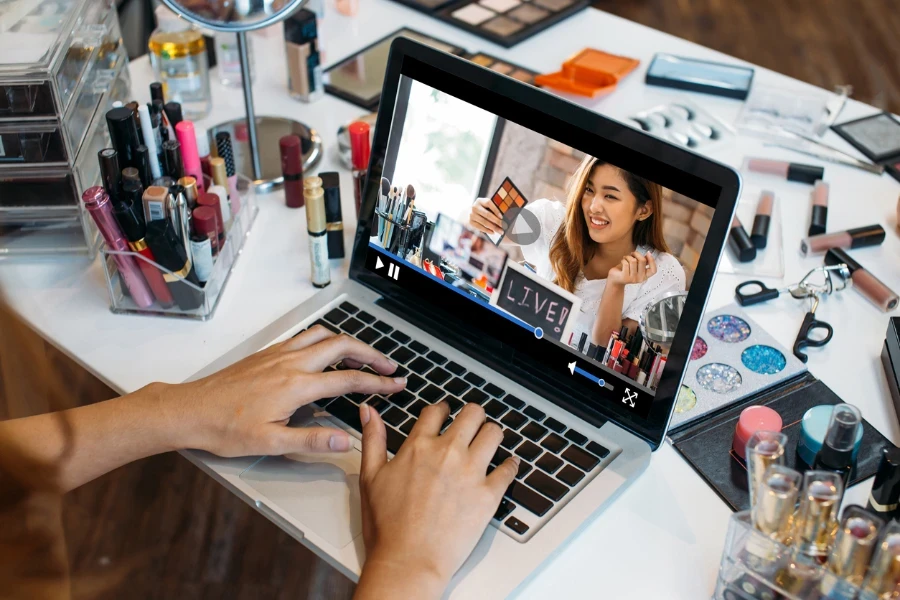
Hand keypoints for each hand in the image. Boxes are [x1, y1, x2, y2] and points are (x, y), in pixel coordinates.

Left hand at [167, 326, 406, 456]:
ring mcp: (278, 354)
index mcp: (296, 386)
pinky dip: (325, 339)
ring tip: (363, 356)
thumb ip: (311, 441)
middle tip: (389, 366)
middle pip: (342, 345)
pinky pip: (304, 337)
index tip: (397, 384)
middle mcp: (290, 363)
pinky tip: (325, 352)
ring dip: (348, 342)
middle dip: (371, 354)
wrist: (190, 410)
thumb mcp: (270, 442)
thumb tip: (346, 440)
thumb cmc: (224, 428)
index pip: (348, 379)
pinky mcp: (267, 353)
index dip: (377, 382)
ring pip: (323, 335)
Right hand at [355, 401, 519, 597]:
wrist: (408, 561)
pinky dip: (510, 466)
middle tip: (471, 423)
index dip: (442, 408)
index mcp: (419, 447)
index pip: (436, 411)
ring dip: (492, 433)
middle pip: (472, 414)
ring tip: (489, 440)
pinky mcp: (488, 495)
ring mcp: (471, 472)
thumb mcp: (370, 477)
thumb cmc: (387, 527)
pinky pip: (509, 470)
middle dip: (472, 415)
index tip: (445, 411)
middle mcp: (448, 453)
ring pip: (493, 433)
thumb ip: (373, 439)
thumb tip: (368, 412)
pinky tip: (507, 466)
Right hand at [469, 197, 503, 235]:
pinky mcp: (470, 222)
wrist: (470, 212)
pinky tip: (493, 232)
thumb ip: (494, 208)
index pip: (488, 203)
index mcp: (480, 201)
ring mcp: (471, 215)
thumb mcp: (487, 206)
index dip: (495, 210)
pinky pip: (480, 227)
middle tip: (504, 226)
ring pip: (484, 222)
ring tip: (500, 231)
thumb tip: (505, 216)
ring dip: (493, 227)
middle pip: (487, 214)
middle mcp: (474, 207)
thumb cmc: (483, 209)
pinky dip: (487, 230)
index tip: (502, 217)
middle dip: (497, 221)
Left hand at [607, 251, 656, 287]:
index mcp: (645, 276)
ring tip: (625, 258)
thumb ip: (643, 262)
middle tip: (632, 254)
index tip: (648, 253)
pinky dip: (623, 260)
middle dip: (636, 254)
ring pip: (633, 261)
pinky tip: (622, 261)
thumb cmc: (626, 270)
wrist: (615, 279)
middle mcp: (640, 278)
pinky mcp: (625, 277)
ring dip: (628, 257)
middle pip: (642, 260)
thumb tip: (649, 254)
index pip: (653, 270)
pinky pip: (626, 263)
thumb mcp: (636, 266)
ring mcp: (632, 279)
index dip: (652, 261)